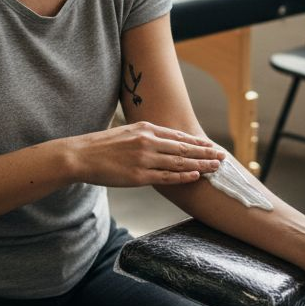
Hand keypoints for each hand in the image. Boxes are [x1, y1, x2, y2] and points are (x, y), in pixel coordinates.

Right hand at [66, 122, 222, 187]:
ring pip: (179, 162)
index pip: (178, 136)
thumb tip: (165, 141)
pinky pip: (166, 176)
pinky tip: (195, 176)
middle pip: (184, 148)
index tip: (211, 146)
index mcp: (146, 129)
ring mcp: (144, 159)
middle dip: (205, 153)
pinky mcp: (138, 176)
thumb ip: (146, 135)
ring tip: (215, 167)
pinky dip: (182, 176)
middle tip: (222, 156)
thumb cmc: (102, 146)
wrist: (81, 156)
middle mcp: (148, 141)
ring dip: (200, 165)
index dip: (197, 142)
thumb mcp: (127, 132)